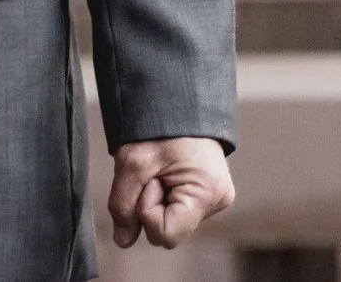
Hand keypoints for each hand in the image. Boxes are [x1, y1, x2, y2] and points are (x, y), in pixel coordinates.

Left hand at [109, 136, 233, 248]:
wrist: (178, 99)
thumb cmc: (158, 127)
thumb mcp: (132, 163)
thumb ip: (122, 206)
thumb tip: (122, 241)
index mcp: (206, 193)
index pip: (165, 234)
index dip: (146, 212)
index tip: (150, 181)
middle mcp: (218, 201)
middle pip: (169, 231)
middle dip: (151, 206)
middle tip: (154, 173)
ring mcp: (217, 199)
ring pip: (173, 222)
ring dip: (158, 201)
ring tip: (162, 170)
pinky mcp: (211, 195)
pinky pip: (179, 210)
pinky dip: (167, 197)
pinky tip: (169, 174)